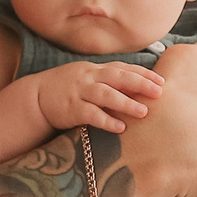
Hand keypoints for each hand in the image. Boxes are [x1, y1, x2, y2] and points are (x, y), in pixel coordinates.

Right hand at [33, 61, 163, 134]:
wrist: (36, 96)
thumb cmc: (68, 89)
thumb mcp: (88, 80)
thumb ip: (110, 82)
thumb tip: (140, 88)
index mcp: (96, 70)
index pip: (123, 69)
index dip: (142, 74)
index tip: (161, 81)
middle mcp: (89, 78)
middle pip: (118, 77)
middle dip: (140, 83)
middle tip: (159, 92)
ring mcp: (79, 92)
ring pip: (105, 94)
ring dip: (125, 102)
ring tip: (144, 112)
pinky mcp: (71, 109)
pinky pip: (91, 114)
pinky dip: (106, 120)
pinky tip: (120, 128)